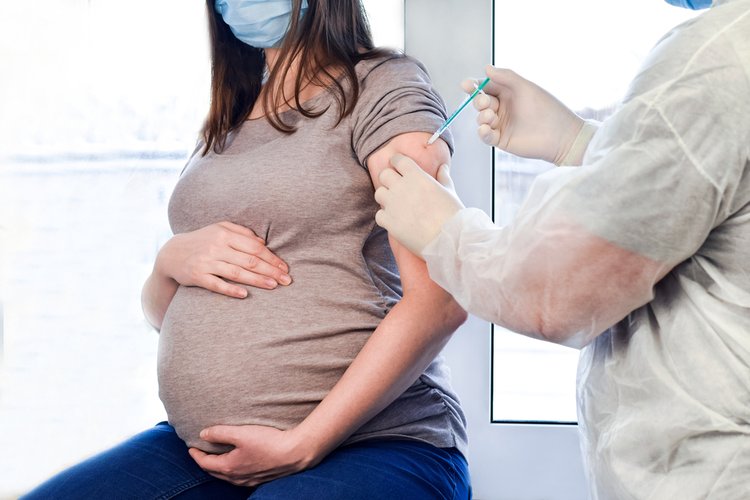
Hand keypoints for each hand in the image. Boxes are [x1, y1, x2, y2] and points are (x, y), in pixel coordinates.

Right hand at [156, 221, 290, 298]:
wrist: (171, 254)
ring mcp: (206, 262)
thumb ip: (242, 233)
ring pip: (236, 272)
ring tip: (274, 286)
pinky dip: (230, 289)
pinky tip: (244, 295)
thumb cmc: (203, 241)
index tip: (285, 268)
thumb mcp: (220, 229)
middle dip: (270, 270)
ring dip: (257, 280)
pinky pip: (216, 284)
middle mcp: (216, 247)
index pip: (254, 247)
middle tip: (286, 280)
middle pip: (249, 260)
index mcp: (225, 234)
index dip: (272, 258)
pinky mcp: (197, 276)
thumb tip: (263, 242)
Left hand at [189, 425, 320, 486]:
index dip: (196, 455)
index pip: (205, 463)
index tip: (191, 448)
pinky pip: (240, 478)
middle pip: (215, 472)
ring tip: (217, 458)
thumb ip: (220, 432)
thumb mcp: (242, 433)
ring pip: (228, 476)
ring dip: (219, 468)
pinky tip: (238, 465)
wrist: (295, 453)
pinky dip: (232, 471)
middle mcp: (238, 477)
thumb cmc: (269, 442)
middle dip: (205, 463)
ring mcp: (249, 480)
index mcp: (230, 467)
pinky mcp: (261, 479)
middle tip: (201, 453)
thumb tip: (203, 434)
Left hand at [375, 154, 463, 255]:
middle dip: (389, 179)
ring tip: (395, 205)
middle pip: (384, 175)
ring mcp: (393, 204)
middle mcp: (402, 187)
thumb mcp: (449, 191)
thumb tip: (443, 167)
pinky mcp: (389, 221)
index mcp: (416, 176)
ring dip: (385, 197)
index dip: (397, 162)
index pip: (398, 160)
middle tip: (395, 187)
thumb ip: (443, 177)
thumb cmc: (452, 214)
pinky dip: (385, 217)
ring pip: (379, 193)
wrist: (449, 239)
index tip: (397, 166)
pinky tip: (395, 220)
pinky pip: (379, 214)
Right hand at [467, 65, 583, 164]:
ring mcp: (501, 124)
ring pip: (481, 118)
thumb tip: (486, 68)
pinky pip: (485, 135)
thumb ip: (506, 77)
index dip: (475, 85)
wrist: (559, 135)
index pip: (486, 87)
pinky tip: (486, 129)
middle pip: (481, 102)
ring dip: (482, 116)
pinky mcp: (501, 140)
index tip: (466, 85)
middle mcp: (503, 108)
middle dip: (479, 101)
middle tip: (486, 103)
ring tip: (491, 117)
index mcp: (508, 92)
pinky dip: (482, 132)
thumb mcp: (525, 87)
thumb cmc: (547, 108)